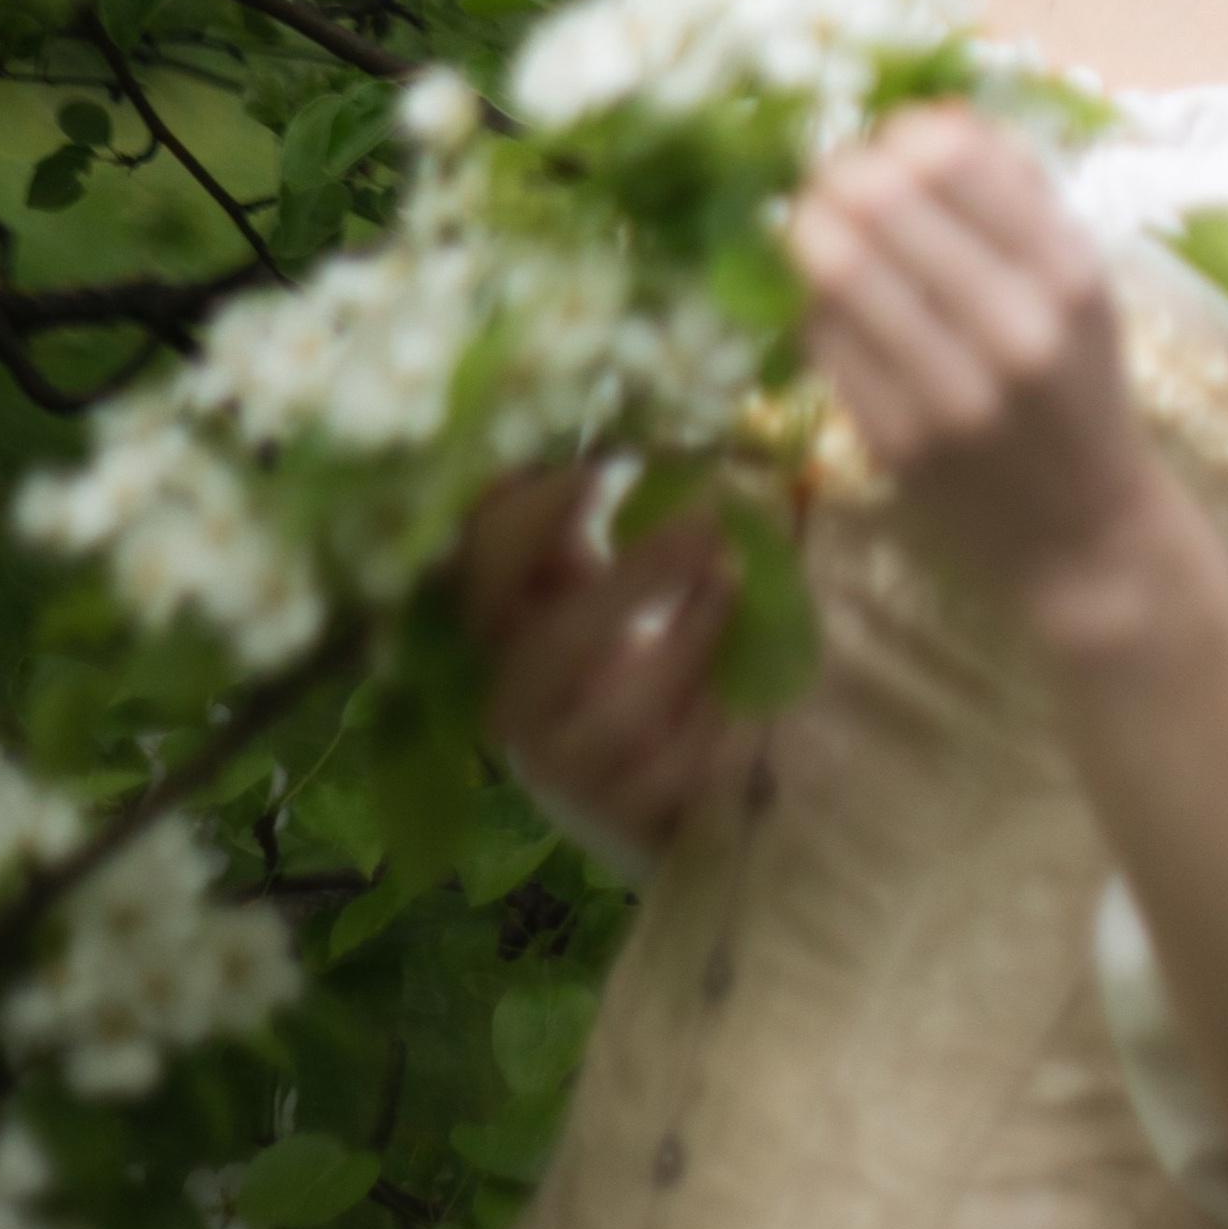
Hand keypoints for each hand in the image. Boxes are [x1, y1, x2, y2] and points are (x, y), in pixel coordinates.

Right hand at [458, 464, 751, 864]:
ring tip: (736, 581)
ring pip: (619, 718)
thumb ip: (599, 507)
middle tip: (710, 518)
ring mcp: (562, 761)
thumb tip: (642, 418)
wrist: (654, 764)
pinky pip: (673, 772)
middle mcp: (511, 694)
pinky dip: (719, 721)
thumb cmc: (628, 632)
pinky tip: (746, 687)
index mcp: (498, 616)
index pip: (481, 565)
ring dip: (690, 642)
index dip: (534, 517)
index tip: (608, 467)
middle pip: (553, 647)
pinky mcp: (618, 811)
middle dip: (637, 579)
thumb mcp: (601, 564)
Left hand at [789, 104, 1160, 617]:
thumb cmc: (1078, 385)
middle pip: (884, 203)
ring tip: (812, 224)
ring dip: (808, 231)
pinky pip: (824, 343)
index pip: (954, 159)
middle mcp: (1016, 329)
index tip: (887, 143)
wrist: (1086, 534)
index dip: (899, 135)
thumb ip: (1022, 192)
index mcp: (1069, 273)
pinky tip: (823, 298)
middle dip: (839, 175)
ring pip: (838, 271)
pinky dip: (812, 306)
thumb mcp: (1081, 281)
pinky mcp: (899, 445)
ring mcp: (953, 393)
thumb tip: (934, 111)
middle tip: (829, 179)